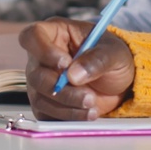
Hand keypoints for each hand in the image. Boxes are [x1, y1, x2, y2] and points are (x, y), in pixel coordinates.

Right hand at [19, 18, 134, 120]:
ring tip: (92, 106)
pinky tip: (87, 114)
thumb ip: (97, 60)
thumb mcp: (114, 53)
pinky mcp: (45, 102)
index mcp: (56, 33)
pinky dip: (66, 117)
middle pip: (36, 74)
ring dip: (67, 106)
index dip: (44, 50)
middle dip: (63, 89)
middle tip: (89, 96)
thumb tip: (73, 74)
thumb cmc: (112, 57)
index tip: (66, 63)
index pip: (33, 36)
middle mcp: (42, 57)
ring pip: (40, 98)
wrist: (117, 81)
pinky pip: (46, 114)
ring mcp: (41, 81)